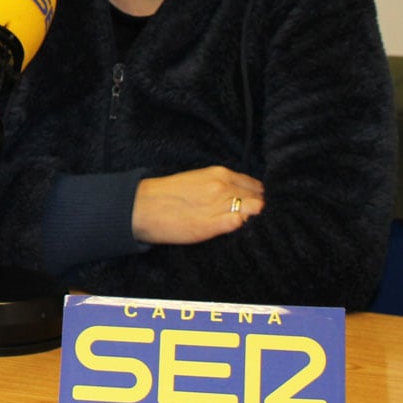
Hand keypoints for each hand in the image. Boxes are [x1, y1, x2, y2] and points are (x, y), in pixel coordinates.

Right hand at [132, 166, 264, 245]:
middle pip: (257, 198)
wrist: (144, 207)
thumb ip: (220, 184)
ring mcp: (219, 205)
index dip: (256, 195)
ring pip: (254, 210)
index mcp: (220, 174)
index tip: (254, 204)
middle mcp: (223, 187)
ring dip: (253, 217)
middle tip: (250, 216)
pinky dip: (241, 225)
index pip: (254, 185)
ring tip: (244, 223)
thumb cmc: (168, 194)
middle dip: (258, 206)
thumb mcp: (198, 179)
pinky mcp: (212, 225)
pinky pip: (239, 223)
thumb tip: (242, 194)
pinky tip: (234, 228)